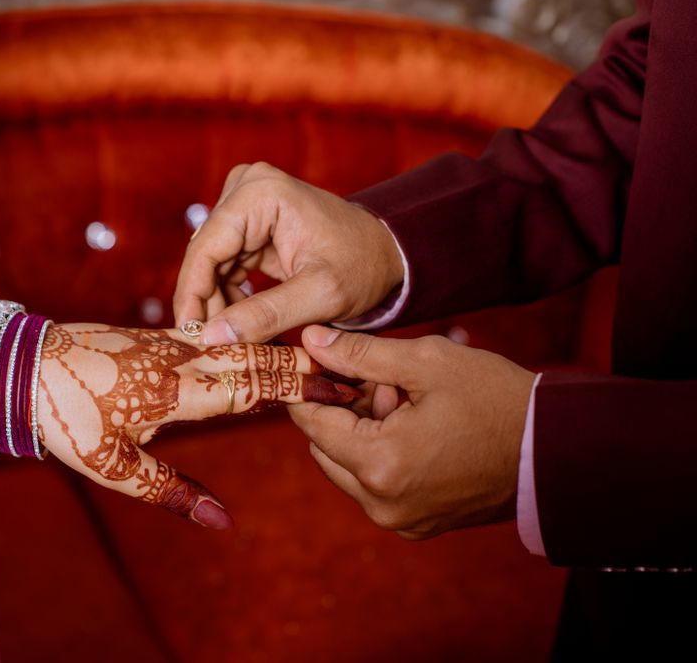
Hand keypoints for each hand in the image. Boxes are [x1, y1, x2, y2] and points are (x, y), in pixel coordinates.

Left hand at [36, 323, 357, 528]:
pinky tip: (261, 344)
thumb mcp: (112, 467)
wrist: (23, 364)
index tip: (340, 390)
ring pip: (238, 342)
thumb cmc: (64, 417)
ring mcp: (170, 341)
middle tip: (350, 373)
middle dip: (304, 367)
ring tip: (318, 360)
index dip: (300, 388)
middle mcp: (181, 358)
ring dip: (280, 350)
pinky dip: (245, 341)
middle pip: (255, 358)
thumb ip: (171, 491)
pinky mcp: (157, 334)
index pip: (253, 387)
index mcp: (176, 391)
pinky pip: (213, 334)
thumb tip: (222, 520)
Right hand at [173, 162, 403, 344]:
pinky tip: (240, 322)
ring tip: (231, 337)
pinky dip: (228, 295)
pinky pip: (223, 263)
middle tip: (208, 345)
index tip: (187, 335)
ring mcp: (246, 201)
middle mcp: (247, 187)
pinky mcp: (249, 222)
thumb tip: (212, 337)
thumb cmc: (362, 268)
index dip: (192, 294)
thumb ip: (266, 316)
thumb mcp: (319, 296)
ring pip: (210, 262)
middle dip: (205, 301)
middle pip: (205, 254)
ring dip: (216, 302)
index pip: (207, 248)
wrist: (386, 254)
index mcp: (262, 193)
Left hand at [290, 325, 535, 539]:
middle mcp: (383, 503)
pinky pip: (376, 486)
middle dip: (342, 411)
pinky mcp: (417, 525)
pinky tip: (416, 427)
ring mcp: (400, 520)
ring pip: (348, 468)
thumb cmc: (496, 399)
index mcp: (381, 464)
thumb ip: (360, 354)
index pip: (312, 424)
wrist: (559, 450)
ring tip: (405, 401)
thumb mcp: (426, 362)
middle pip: (325, 449)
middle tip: (381, 381)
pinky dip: (381, 455)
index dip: (308, 388)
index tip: (311, 363)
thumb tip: (309, 342)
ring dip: (361, 432)